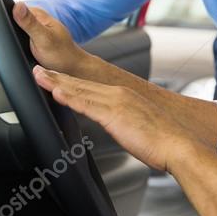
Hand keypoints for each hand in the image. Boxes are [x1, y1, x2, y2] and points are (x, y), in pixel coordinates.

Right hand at [12, 2, 87, 74]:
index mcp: (38, 13)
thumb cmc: (61, 53)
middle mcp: (35, 18)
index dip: (7, 18)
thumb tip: (17, 5)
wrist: (70, 67)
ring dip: (13, 38)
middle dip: (10, 30)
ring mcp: (33, 28)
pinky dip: (17, 43)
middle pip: (12, 19)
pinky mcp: (31, 38)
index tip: (13, 32)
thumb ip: (30, 23)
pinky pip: (18, 38)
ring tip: (25, 47)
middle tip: (22, 43)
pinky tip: (22, 50)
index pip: (14, 7)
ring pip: (14, 29)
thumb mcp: (43, 38)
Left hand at [32, 66, 196, 171]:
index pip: (90, 86)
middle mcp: (119, 94)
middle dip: (57, 77)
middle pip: (81, 84)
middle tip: (38, 70)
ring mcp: (116, 102)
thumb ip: (124, 122)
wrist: (178, 146)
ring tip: (39, 76)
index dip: (70, 81)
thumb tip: (118, 127)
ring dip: (57, 82)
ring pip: (80, 90)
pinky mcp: (114, 115)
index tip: (54, 77)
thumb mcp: (139, 127)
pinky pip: (87, 105)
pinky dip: (70, 97)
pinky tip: (56, 93)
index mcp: (125, 96)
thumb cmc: (163, 142)